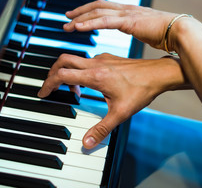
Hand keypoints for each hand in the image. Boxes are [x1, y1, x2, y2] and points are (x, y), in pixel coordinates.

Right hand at [38, 53, 186, 148]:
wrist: (158, 74)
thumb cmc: (142, 89)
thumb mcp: (121, 112)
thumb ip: (102, 128)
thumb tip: (88, 142)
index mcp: (95, 76)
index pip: (63, 75)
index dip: (49, 84)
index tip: (43, 93)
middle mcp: (96, 64)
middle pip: (63, 60)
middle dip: (53, 73)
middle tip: (50, 87)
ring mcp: (102, 59)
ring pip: (75, 59)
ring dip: (67, 71)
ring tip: (71, 89)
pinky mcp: (108, 58)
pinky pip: (86, 61)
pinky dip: (80, 70)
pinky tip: (88, 83)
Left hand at [63, 0, 180, 49]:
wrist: (181, 32)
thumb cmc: (167, 34)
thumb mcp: (147, 30)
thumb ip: (138, 29)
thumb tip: (137, 33)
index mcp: (129, 12)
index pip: (105, 8)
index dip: (89, 11)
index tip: (78, 17)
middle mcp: (126, 9)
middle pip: (97, 6)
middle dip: (80, 12)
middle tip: (66, 18)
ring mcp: (127, 13)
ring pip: (98, 12)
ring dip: (81, 18)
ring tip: (68, 25)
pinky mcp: (129, 21)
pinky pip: (105, 21)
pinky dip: (90, 23)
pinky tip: (79, 27)